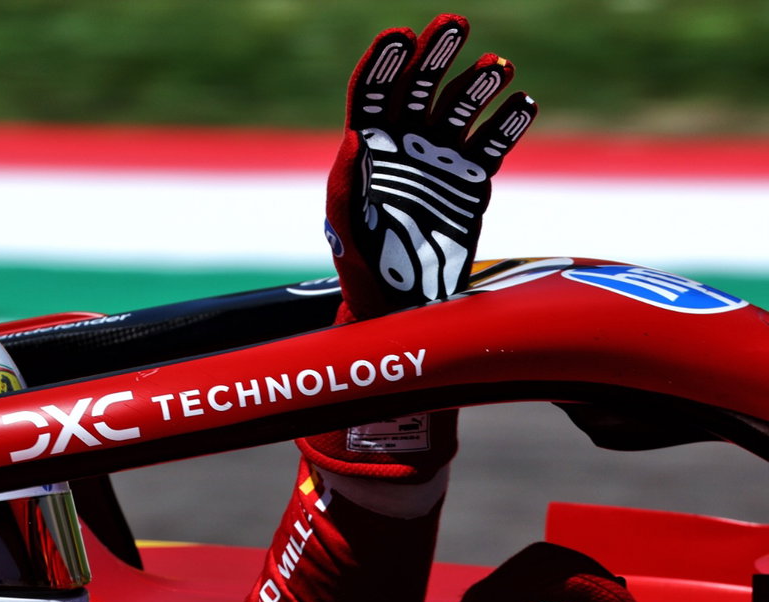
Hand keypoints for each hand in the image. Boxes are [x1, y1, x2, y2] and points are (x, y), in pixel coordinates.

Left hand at [325, 14, 536, 320]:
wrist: (404, 303)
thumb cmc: (364, 265)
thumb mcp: (348, 224)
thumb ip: (348, 182)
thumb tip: (355, 138)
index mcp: (366, 149)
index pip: (372, 93)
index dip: (385, 63)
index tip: (400, 36)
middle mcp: (403, 145)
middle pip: (419, 88)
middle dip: (435, 54)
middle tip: (454, 24)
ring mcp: (439, 159)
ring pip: (460, 108)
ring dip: (477, 84)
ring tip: (497, 66)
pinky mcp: (471, 180)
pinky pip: (493, 143)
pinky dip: (509, 122)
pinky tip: (523, 104)